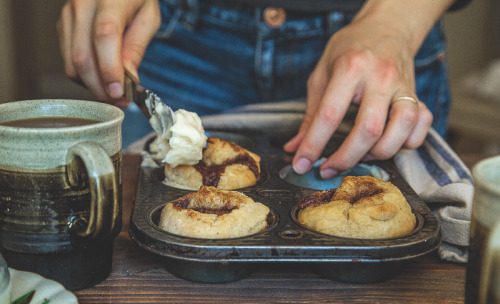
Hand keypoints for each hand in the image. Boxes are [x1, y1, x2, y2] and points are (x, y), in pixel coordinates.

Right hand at [57, 0, 160, 106]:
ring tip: (114, 92)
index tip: (119, 92)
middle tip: (120, 101)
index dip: (110, 68)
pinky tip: (102, 78)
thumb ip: (137, 47)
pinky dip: (85, 76)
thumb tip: (128, 79)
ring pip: (72, 63)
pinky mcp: (63, 26)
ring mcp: (68, 16)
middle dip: (101, 87)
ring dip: (93, 86)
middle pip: (83, 56)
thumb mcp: (149, 18)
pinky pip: (69, 60)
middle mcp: (82, 5)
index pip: (104, 36)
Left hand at [283, 0, 446, 178]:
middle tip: (328, 169)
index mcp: (351, 68)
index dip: (313, 146)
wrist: (386, 28)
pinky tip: (389, 141)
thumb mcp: (321, 74)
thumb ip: (310, 115)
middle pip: (368, 130)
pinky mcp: (420, 95)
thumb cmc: (349, 51)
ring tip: (360, 153)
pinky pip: (422, 127)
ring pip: (401, 132)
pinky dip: (407, 142)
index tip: (301, 165)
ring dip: (378, 153)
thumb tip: (294, 149)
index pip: (330, 115)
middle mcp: (381, 77)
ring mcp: (404, 87)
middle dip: (345, 159)